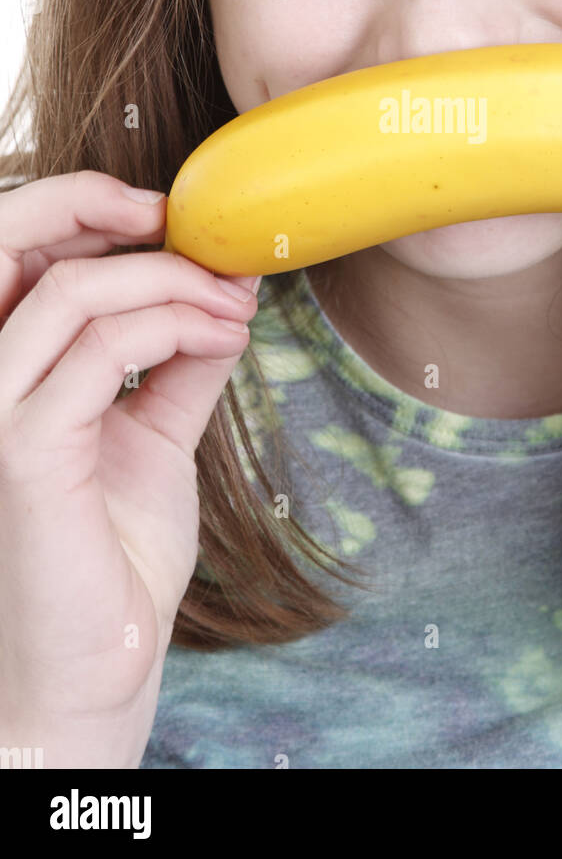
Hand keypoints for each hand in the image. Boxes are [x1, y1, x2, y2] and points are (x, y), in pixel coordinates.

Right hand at [0, 170, 259, 738]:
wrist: (100, 660)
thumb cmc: (113, 552)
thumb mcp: (155, 431)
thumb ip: (178, 359)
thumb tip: (226, 288)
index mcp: (1, 368)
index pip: (8, 248)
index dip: (79, 207)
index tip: (172, 216)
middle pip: (5, 241)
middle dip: (96, 208)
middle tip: (192, 228)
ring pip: (70, 292)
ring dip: (169, 279)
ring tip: (233, 300)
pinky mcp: (21, 451)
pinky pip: (99, 353)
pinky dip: (173, 326)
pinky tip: (224, 335)